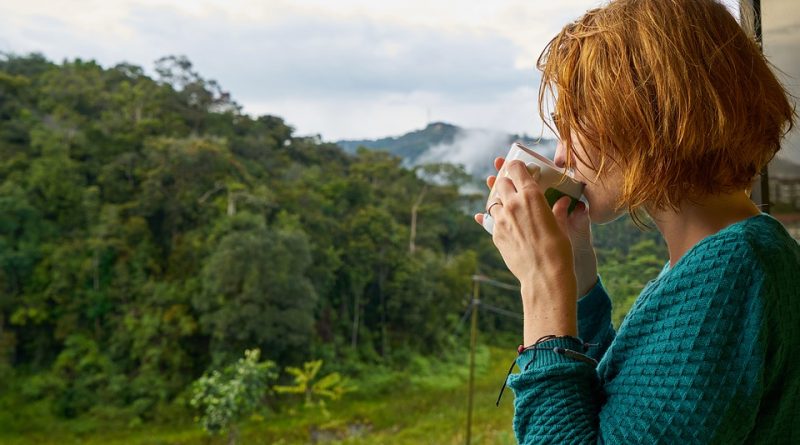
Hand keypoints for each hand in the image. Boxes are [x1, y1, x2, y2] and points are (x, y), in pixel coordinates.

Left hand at [474, 159, 578, 341]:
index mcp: (531, 196)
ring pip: (493, 201)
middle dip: (506, 182)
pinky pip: (491, 220)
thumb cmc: (559, 250)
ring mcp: (501, 219)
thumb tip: (563, 202)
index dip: (516, 166)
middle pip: (501, 183)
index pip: (516, 170)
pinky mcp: (495, 234)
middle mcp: (513, 204)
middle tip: (513, 185)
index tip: (518, 167)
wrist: (544, 276)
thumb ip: (558, 210)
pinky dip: (498, 218)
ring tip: (508, 205)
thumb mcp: (561, 226)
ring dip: (500, 200)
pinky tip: (505, 222)